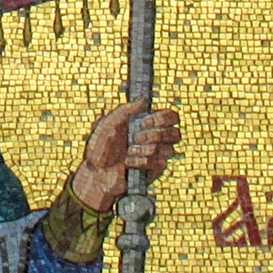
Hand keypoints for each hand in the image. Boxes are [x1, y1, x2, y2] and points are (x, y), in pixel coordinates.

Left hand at [67, 95, 178, 214]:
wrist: (97, 173)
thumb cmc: (100, 147)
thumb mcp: (108, 124)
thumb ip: (125, 110)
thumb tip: (143, 99)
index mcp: (145, 123)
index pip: (170, 117)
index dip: (163, 118)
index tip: (144, 123)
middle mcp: (154, 138)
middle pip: (175, 133)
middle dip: (155, 135)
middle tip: (135, 138)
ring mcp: (156, 154)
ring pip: (168, 149)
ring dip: (146, 149)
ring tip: (129, 152)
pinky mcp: (154, 170)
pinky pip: (159, 163)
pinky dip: (142, 162)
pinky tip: (129, 163)